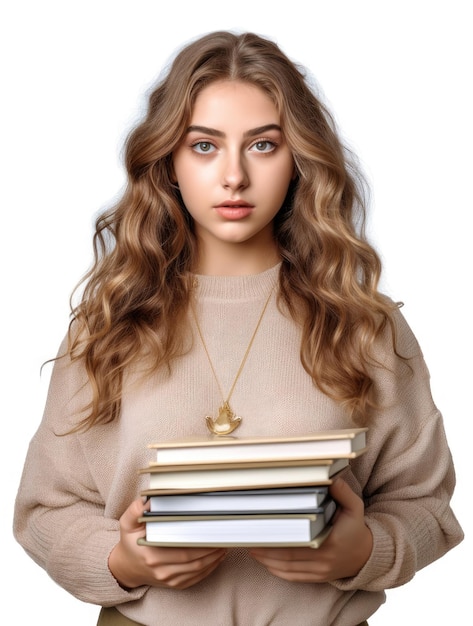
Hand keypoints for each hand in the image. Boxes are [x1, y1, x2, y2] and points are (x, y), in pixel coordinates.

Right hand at [108, 498, 227, 589]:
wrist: (126, 567)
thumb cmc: (130, 542)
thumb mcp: (127, 524)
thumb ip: (136, 510)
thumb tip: (149, 500)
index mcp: (152, 554)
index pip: (183, 547)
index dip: (201, 540)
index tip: (214, 529)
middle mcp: (161, 569)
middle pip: (195, 559)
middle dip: (212, 548)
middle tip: (225, 535)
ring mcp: (168, 579)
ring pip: (198, 569)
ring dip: (215, 558)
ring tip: (225, 544)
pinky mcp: (174, 584)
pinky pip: (196, 577)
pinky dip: (210, 568)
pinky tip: (217, 557)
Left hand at [248, 478, 372, 581]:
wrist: (366, 555)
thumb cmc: (355, 528)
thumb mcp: (354, 507)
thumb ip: (343, 493)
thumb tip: (330, 479)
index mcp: (331, 542)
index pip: (299, 542)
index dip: (278, 537)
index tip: (263, 527)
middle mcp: (324, 560)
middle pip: (287, 557)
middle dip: (265, 548)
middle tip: (248, 536)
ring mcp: (319, 572)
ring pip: (286, 568)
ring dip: (266, 559)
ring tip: (250, 546)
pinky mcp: (316, 578)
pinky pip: (291, 577)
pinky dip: (275, 569)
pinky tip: (263, 559)